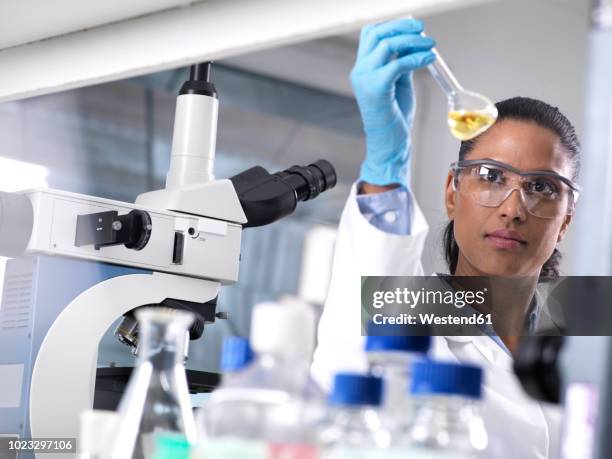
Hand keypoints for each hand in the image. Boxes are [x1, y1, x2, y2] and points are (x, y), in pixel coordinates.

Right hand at [351, 19, 435, 186]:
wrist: (389, 145)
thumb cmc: (394, 118)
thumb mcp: (399, 84)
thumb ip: (401, 64)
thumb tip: (414, 46)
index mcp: (363, 69)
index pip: (371, 34)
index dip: (393, 26)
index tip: (414, 27)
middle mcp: (360, 71)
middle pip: (377, 34)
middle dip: (402, 27)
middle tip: (422, 30)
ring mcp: (365, 80)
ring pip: (387, 45)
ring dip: (412, 41)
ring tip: (429, 45)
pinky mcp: (376, 89)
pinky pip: (397, 65)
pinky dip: (416, 58)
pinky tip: (428, 59)